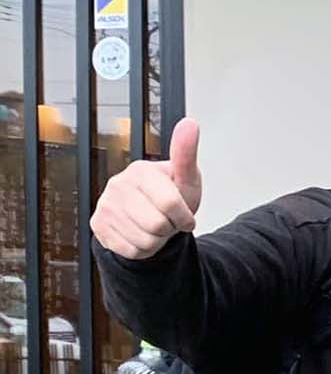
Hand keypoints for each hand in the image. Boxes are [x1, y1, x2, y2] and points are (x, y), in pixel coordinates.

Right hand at [90, 118, 201, 259]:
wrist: (152, 215)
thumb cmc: (172, 195)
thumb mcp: (186, 178)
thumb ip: (186, 153)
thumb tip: (190, 123)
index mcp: (140, 170)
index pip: (171, 204)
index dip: (185, 217)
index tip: (185, 215)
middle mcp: (117, 185)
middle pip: (157, 225)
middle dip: (170, 228)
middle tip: (167, 220)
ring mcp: (104, 205)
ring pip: (144, 241)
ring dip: (157, 241)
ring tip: (155, 226)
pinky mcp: (98, 225)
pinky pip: (131, 250)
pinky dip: (143, 249)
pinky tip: (141, 234)